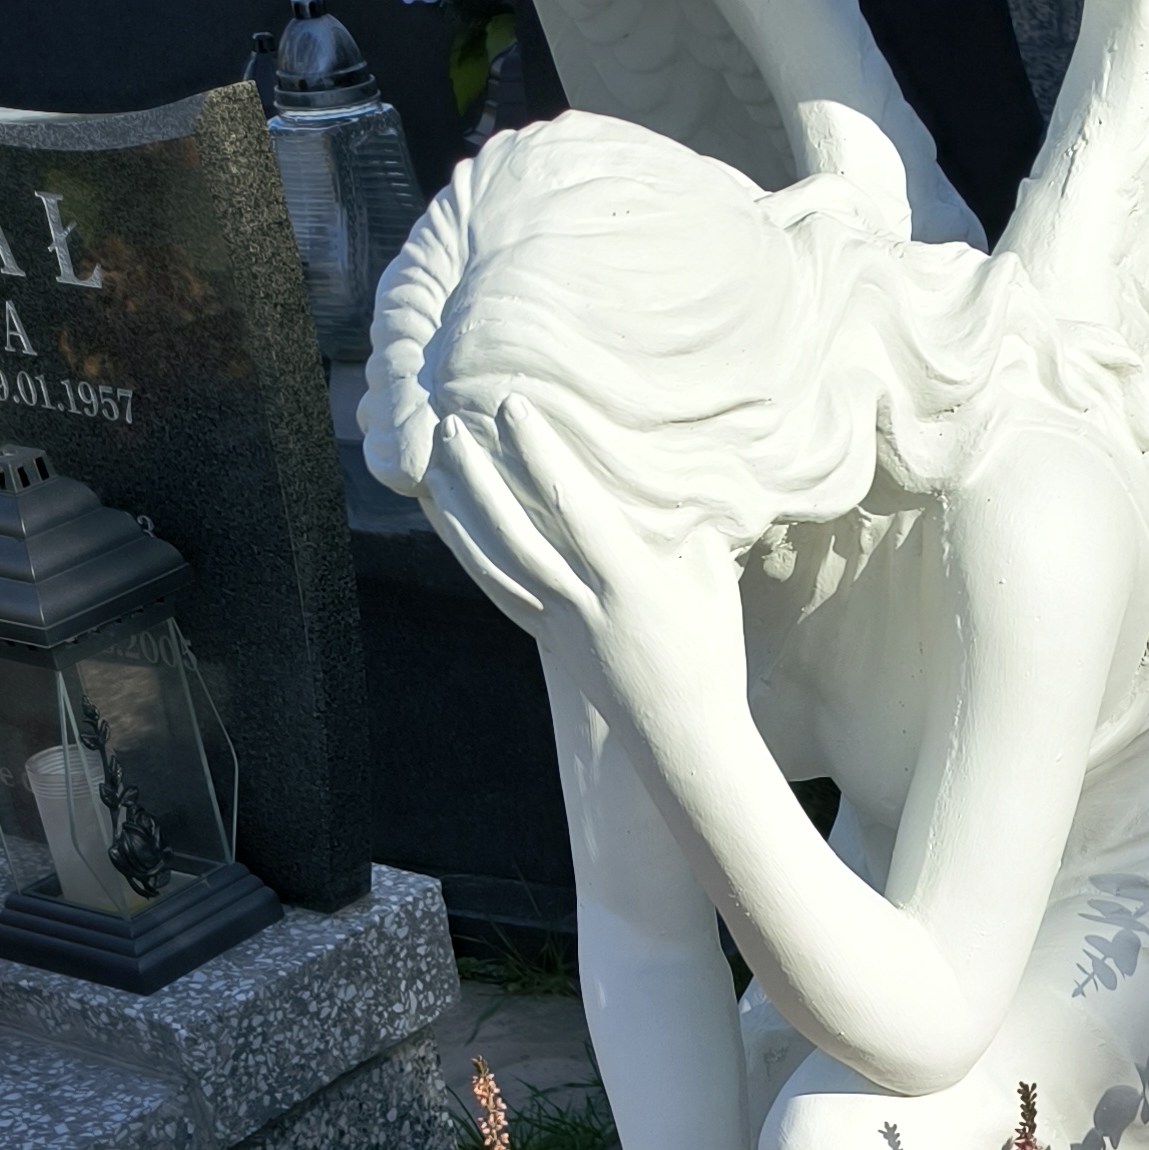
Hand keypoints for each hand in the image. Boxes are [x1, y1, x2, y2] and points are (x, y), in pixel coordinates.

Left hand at [426, 409, 745, 737]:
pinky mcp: (551, 643)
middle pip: (515, 533)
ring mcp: (561, 628)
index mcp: (628, 584)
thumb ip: (696, 535)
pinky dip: (471, 557)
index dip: (538, 453)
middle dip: (480, 477)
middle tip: (452, 426)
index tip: (514, 407)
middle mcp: (584, 606)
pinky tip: (452, 528)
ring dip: (459, 517)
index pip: (571, 506)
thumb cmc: (711, 662)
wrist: (685, 742)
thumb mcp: (716, 589)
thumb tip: (679, 489)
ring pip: (495, 566)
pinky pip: (500, 593)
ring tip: (432, 471)